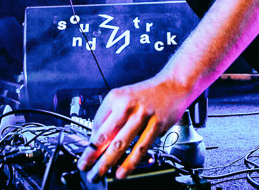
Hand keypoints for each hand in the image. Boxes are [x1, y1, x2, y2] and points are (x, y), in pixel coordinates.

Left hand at [77, 75, 191, 181]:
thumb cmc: (147, 93)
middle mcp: (127, 105)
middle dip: (92, 154)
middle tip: (85, 167)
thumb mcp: (124, 97)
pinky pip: (141, 147)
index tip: (84, 154)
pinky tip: (123, 171)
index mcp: (115, 97)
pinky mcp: (156, 125)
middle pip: (105, 135)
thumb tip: (99, 139)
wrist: (173, 85)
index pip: (97, 123)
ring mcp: (142, 115)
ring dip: (108, 161)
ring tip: (99, 173)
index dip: (90, 141)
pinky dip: (130, 162)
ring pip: (121, 143)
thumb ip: (111, 116)